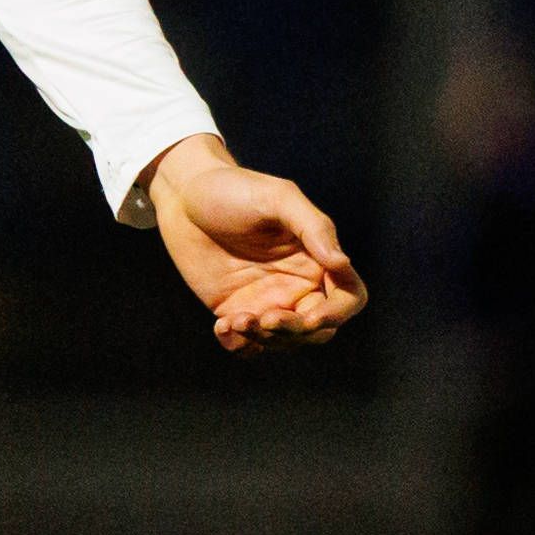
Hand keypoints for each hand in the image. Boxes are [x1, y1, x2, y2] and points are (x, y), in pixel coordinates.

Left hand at [143, 137, 366, 350]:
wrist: (185, 195)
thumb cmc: (236, 189)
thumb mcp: (279, 198)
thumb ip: (314, 228)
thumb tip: (342, 263)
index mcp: (317, 259)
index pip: (348, 298)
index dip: (336, 313)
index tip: (310, 316)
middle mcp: (297, 285)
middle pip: (317, 330)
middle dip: (295, 332)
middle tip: (263, 317)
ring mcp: (266, 301)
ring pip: (282, 342)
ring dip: (263, 339)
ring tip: (234, 320)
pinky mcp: (235, 311)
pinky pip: (247, 345)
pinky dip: (239, 345)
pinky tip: (221, 325)